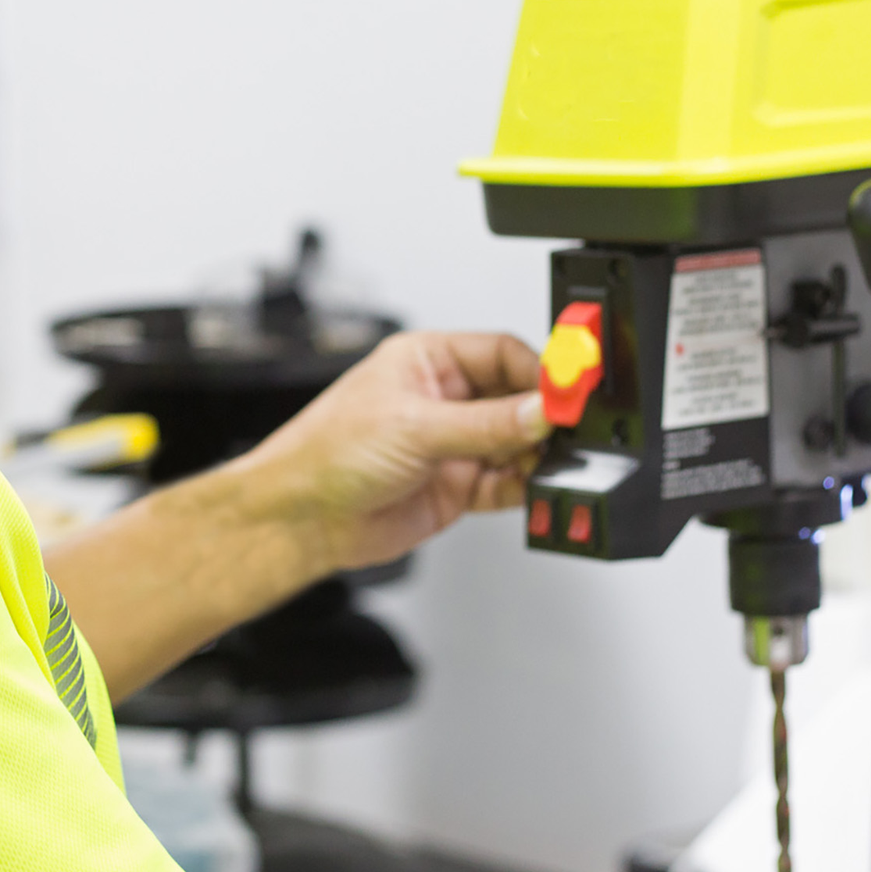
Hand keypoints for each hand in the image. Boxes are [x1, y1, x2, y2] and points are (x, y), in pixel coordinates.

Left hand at [237, 330, 549, 573]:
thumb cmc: (326, 452)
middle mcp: (442, 398)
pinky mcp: (456, 486)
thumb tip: (540, 411)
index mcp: (426, 360)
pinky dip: (525, 488)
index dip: (538, 373)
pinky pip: (506, 483)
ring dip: (537, 456)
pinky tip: (532, 490)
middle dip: (543, 417)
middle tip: (568, 434)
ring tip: (550, 465)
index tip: (566, 394)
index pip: (501, 353)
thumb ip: (484, 423)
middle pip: (516, 398)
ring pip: (516, 443)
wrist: (302, 518)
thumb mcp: (413, 427)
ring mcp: (451, 444)